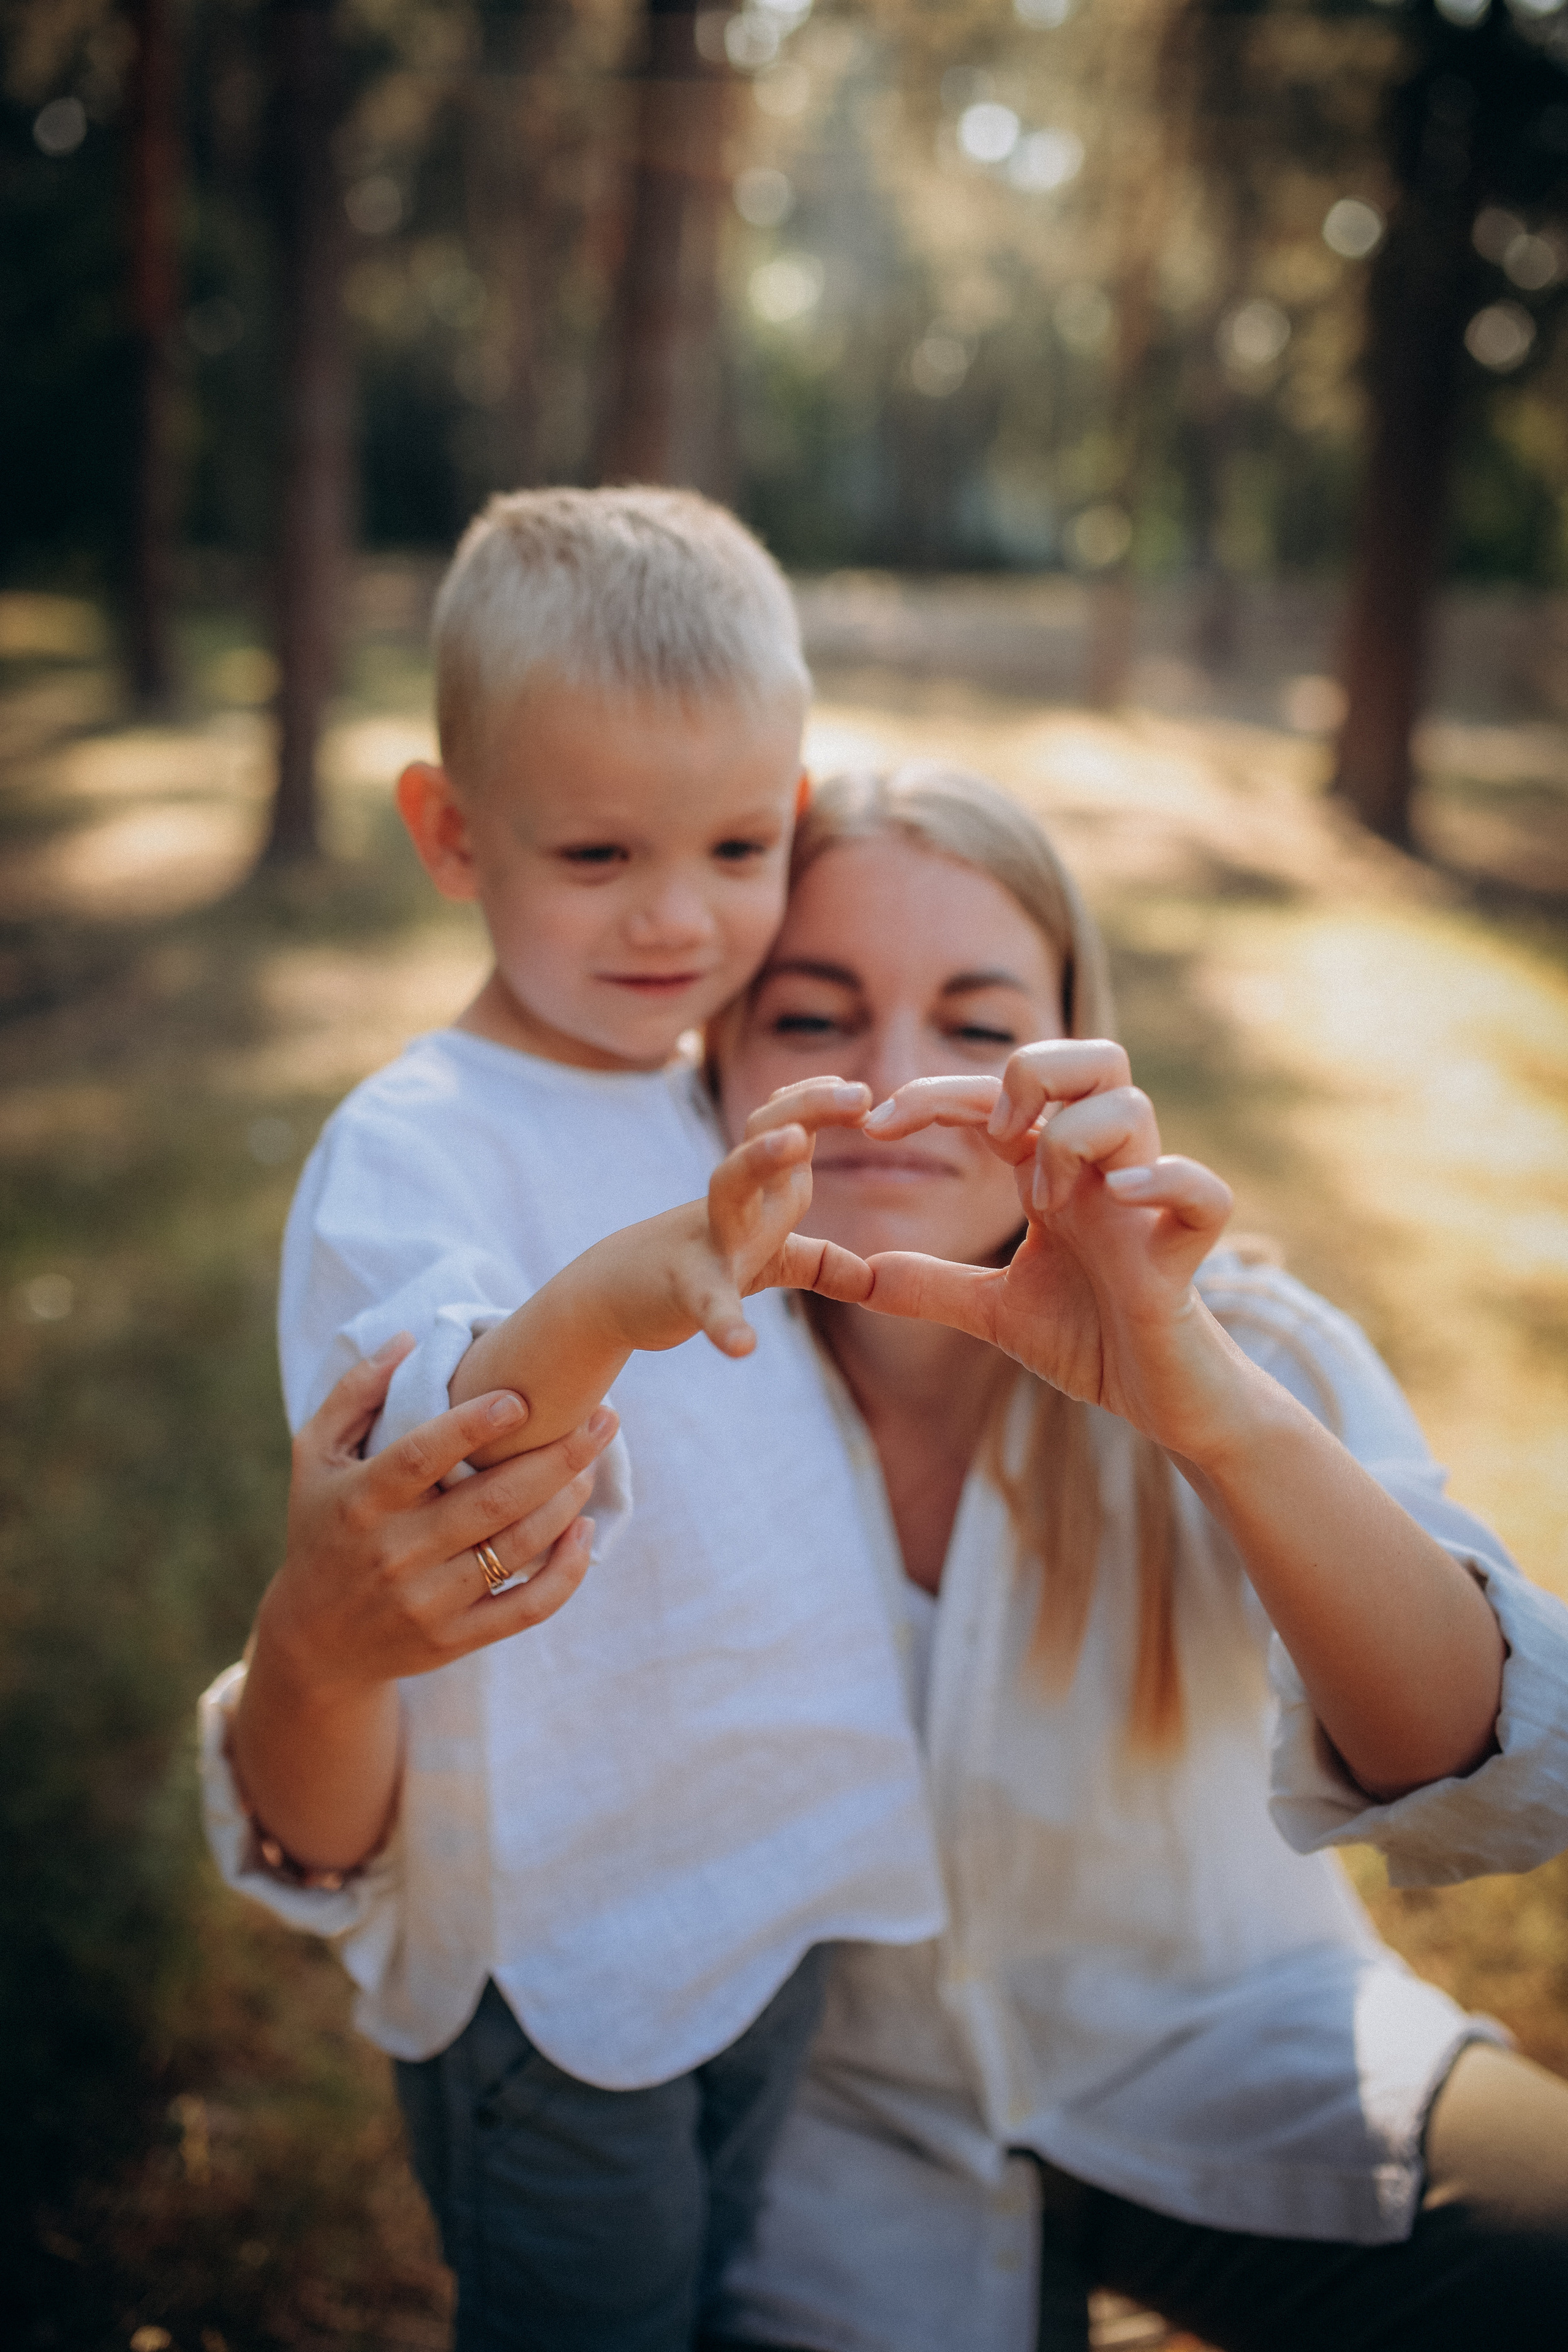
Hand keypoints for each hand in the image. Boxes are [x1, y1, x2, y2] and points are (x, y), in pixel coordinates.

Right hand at [256, 1337, 617, 1695]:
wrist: (315, 1642)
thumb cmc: (321, 1528)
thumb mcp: (315, 1457)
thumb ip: (355, 1393)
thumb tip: (407, 1339)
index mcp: (363, 1500)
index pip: (421, 1456)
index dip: (472, 1425)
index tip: (521, 1397)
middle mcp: (396, 1551)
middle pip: (491, 1500)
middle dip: (558, 1456)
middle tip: (603, 1418)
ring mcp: (428, 1600)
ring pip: (517, 1547)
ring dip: (567, 1502)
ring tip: (593, 1463)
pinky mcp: (455, 1639)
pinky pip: (526, 1607)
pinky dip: (565, 1572)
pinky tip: (584, 1532)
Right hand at [602, 1078, 877, 1360]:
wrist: (611, 1294)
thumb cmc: (694, 1266)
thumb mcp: (764, 1262)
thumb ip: (816, 1262)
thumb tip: (873, 1279)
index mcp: (757, 1193)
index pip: (790, 1129)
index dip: (823, 1104)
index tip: (865, 1091)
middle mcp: (733, 1204)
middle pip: (766, 1136)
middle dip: (807, 1109)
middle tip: (857, 1094)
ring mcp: (706, 1241)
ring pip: (730, 1188)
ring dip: (759, 1159)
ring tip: (793, 1143)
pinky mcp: (684, 1290)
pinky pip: (708, 1302)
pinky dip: (725, 1323)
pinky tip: (743, 1347)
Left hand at [855, 1042, 1236, 1458]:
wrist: (1160, 1401)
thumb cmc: (1093, 1341)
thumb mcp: (996, 1312)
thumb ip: (932, 1288)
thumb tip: (861, 1278)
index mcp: (1057, 1175)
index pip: (1000, 1096)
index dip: (933, 1094)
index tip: (874, 1124)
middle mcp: (1105, 1172)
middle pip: (1093, 1059)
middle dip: (1033, 1073)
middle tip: (994, 1132)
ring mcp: (1147, 1207)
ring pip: (1132, 1107)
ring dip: (1072, 1139)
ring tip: (1044, 1203)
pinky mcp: (1182, 1253)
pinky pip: (1203, 1193)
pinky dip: (1167, 1182)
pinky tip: (1125, 1196)